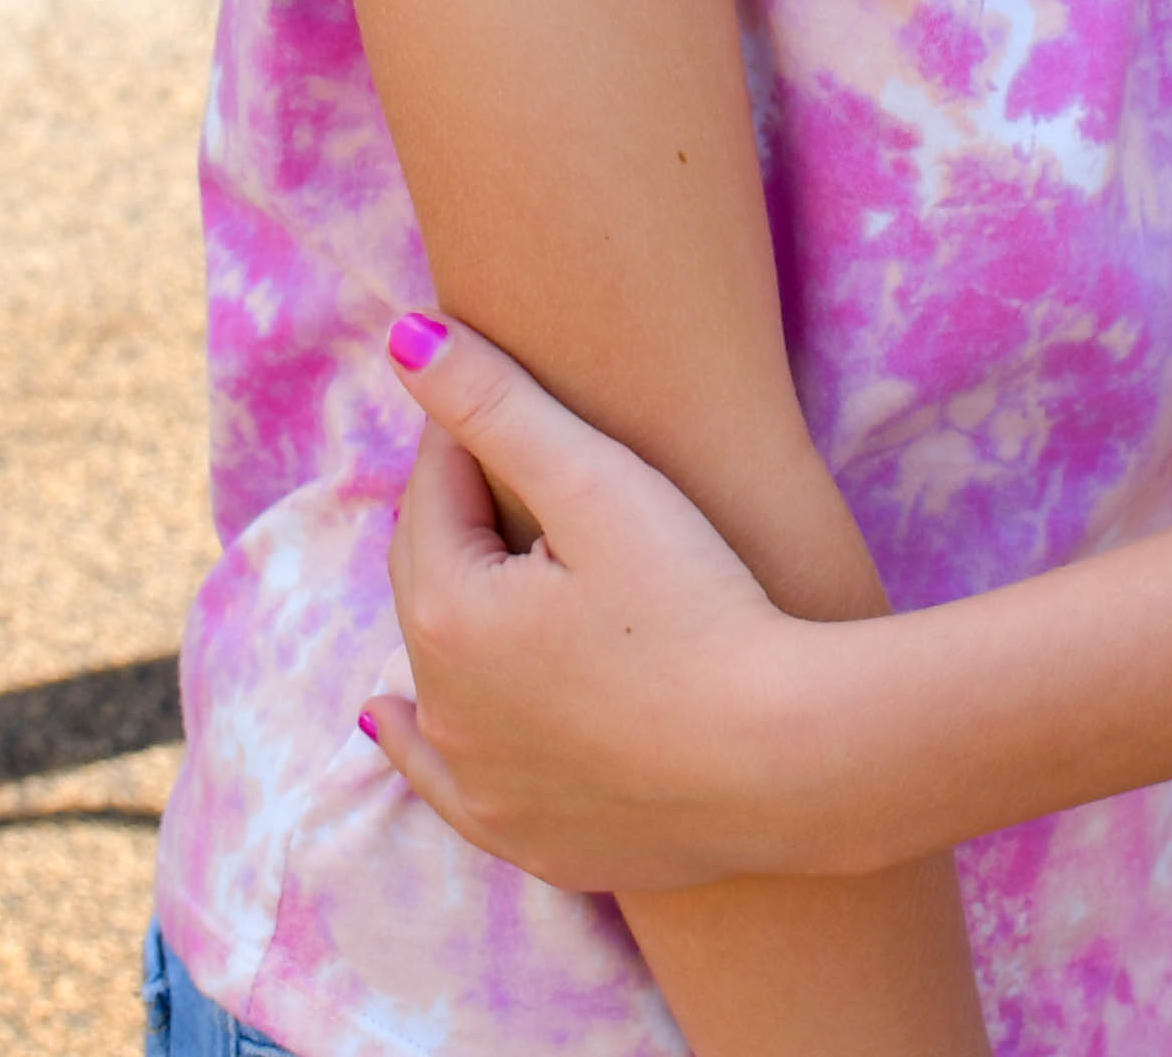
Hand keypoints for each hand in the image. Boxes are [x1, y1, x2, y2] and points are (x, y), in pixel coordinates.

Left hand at [366, 315, 849, 890]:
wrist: (781, 760)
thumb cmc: (700, 605)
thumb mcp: (599, 484)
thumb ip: (495, 405)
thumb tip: (403, 335)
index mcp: (448, 610)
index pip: (436, 488)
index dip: (470, 432)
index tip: (510, 396)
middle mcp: (442, 704)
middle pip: (430, 574)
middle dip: (458, 514)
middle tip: (507, 465)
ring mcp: (479, 782)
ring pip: (436, 671)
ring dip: (447, 609)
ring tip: (462, 561)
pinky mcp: (523, 836)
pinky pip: (445, 777)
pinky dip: (421, 740)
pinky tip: (390, 724)